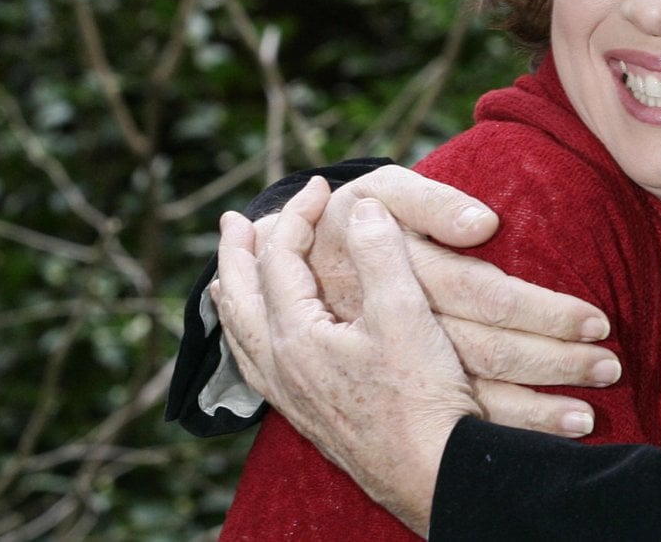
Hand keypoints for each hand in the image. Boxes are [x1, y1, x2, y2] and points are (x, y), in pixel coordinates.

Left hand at [214, 186, 476, 533]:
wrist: (433, 475)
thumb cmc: (421, 397)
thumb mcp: (405, 313)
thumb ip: (380, 254)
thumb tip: (362, 208)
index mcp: (296, 336)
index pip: (278, 259)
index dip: (296, 215)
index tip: (321, 186)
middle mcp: (281, 368)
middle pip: (239, 299)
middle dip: (234, 255)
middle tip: (233, 223)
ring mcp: (292, 397)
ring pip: (242, 338)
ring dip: (234, 298)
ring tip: (227, 280)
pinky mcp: (309, 418)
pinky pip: (257, 367)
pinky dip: (250, 338)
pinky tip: (264, 344)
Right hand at [249, 167, 618, 436]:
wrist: (288, 274)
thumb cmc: (351, 216)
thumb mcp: (380, 191)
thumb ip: (428, 201)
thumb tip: (484, 225)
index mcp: (398, 275)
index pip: (484, 296)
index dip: (542, 310)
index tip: (597, 321)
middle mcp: (395, 329)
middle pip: (487, 353)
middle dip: (553, 363)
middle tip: (610, 367)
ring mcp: (392, 368)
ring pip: (471, 396)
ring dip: (534, 412)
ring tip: (588, 417)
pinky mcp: (395, 389)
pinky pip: (454, 417)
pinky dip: (507, 429)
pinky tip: (548, 434)